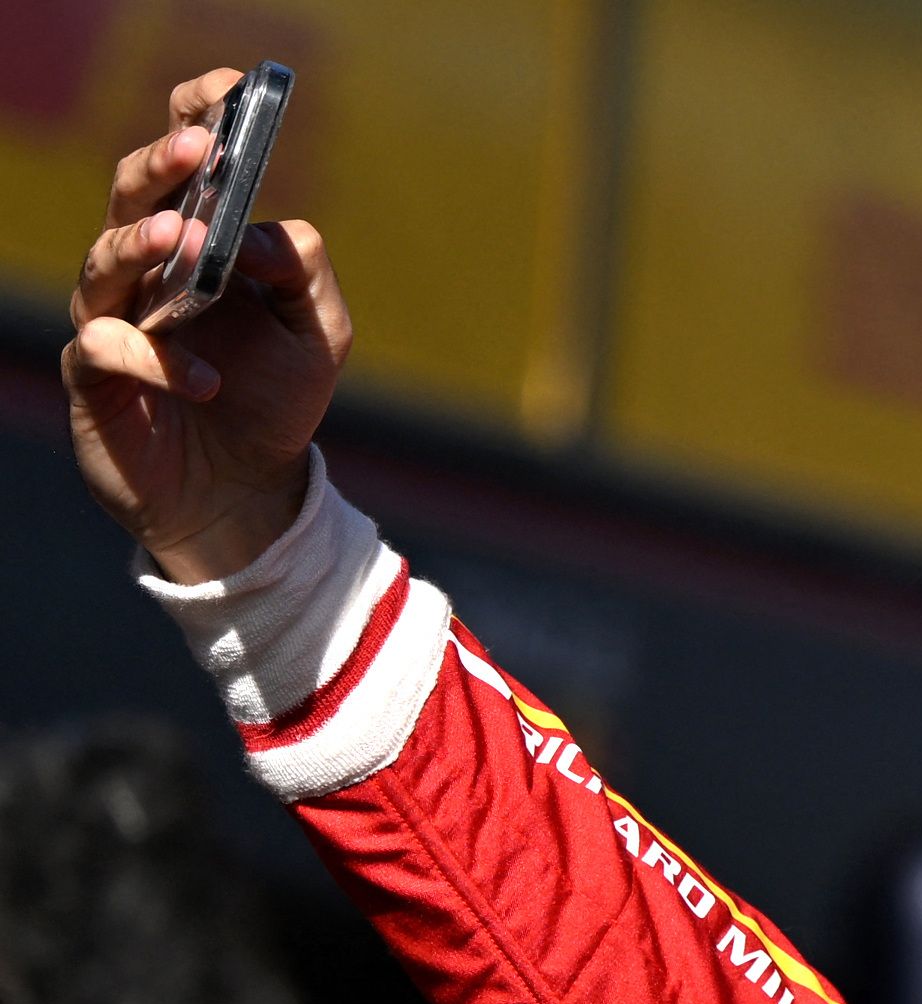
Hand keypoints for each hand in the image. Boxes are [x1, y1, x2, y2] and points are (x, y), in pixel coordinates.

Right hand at [64, 70, 349, 583]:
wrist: (245, 490)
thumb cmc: (274, 398)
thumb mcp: (319, 337)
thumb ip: (305, 275)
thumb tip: (265, 231)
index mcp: (197, 241)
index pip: (185, 162)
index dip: (196, 117)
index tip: (226, 89)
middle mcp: (145, 267)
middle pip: (132, 194)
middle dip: (164, 164)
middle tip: (201, 148)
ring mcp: (112, 316)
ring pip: (104, 260)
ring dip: (141, 243)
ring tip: (183, 237)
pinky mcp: (95, 375)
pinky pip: (106, 350)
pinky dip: (156, 360)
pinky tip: (204, 380)